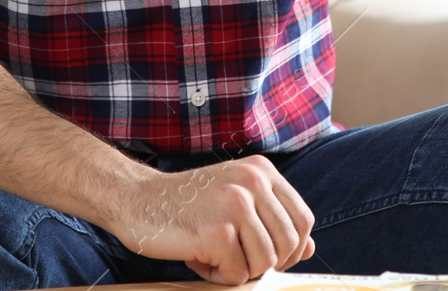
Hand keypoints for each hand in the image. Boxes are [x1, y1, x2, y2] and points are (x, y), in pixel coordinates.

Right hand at [111, 155, 315, 284]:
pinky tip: (198, 257)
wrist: (137, 199)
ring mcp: (236, 204)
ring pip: (266, 262)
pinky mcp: (218, 231)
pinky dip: (218, 275)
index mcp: (261, 171)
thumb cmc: (188, 205)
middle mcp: (253, 182)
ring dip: (240, 270)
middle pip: (289, 243)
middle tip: (237, 260)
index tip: (271, 257)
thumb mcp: (236, 201)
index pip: (303, 219)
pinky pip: (237, 273)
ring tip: (213, 255)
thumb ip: (273, 221)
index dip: (293, 248)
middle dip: (266, 263)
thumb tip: (310, 249)